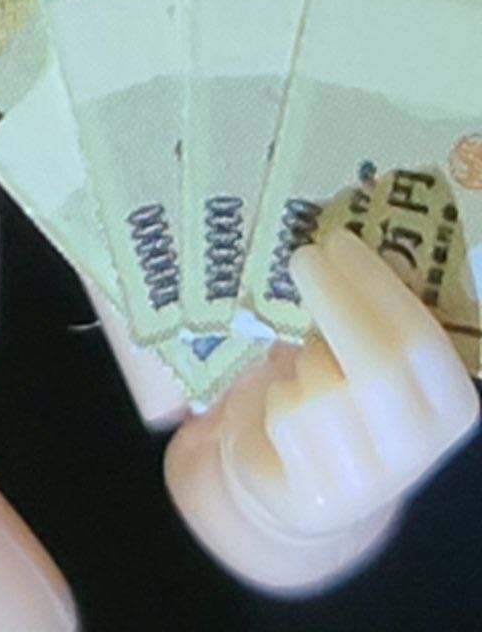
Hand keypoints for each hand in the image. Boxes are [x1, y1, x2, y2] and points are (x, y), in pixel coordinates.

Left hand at [214, 229, 478, 541]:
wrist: (305, 483)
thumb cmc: (342, 393)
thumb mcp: (374, 356)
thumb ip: (378, 313)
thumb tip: (346, 237)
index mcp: (452, 406)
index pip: (424, 342)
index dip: (379, 286)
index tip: (340, 241)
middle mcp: (420, 449)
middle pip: (379, 365)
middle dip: (336, 299)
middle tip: (303, 256)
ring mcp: (369, 481)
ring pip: (323, 389)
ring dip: (304, 357)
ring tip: (307, 357)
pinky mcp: (316, 495)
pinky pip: (287, 419)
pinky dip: (279, 396)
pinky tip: (289, 402)